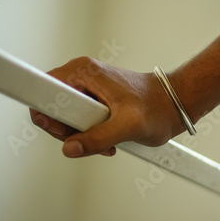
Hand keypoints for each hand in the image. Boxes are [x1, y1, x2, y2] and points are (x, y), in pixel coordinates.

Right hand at [30, 57, 183, 157]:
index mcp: (84, 72)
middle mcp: (82, 76)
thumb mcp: (128, 126)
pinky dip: (90, 134)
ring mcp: (88, 88)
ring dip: (81, 136)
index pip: (43, 90)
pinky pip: (79, 121)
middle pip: (52, 108)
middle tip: (92, 139)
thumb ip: (97, 138)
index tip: (64, 129)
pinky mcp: (94, 99)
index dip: (48, 114)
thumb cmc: (158, 107)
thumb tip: (70, 148)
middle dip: (69, 131)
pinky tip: (108, 140)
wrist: (175, 105)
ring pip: (65, 118)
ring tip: (107, 141)